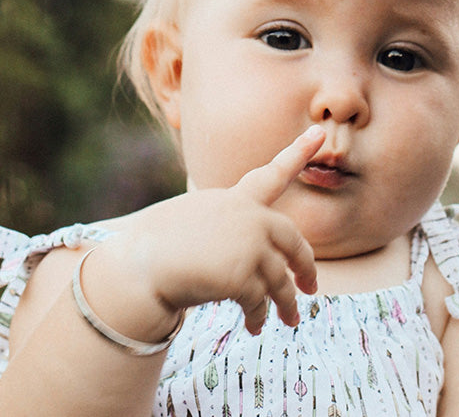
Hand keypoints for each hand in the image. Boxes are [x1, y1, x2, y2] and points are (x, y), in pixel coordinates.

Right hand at [125, 125, 324, 334]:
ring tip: (291, 319)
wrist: (139, 265)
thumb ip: (231, 227)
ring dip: (286, 303)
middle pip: (293, 241)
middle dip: (306, 267)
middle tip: (311, 287)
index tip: (318, 132)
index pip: (272, 174)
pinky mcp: (243, 275)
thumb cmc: (157, 245)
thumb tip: (255, 254)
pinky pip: (260, 301)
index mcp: (235, 200)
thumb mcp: (197, 220)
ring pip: (280, 279)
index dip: (298, 152)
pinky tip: (253, 327)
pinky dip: (258, 316)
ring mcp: (249, 245)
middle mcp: (248, 217)